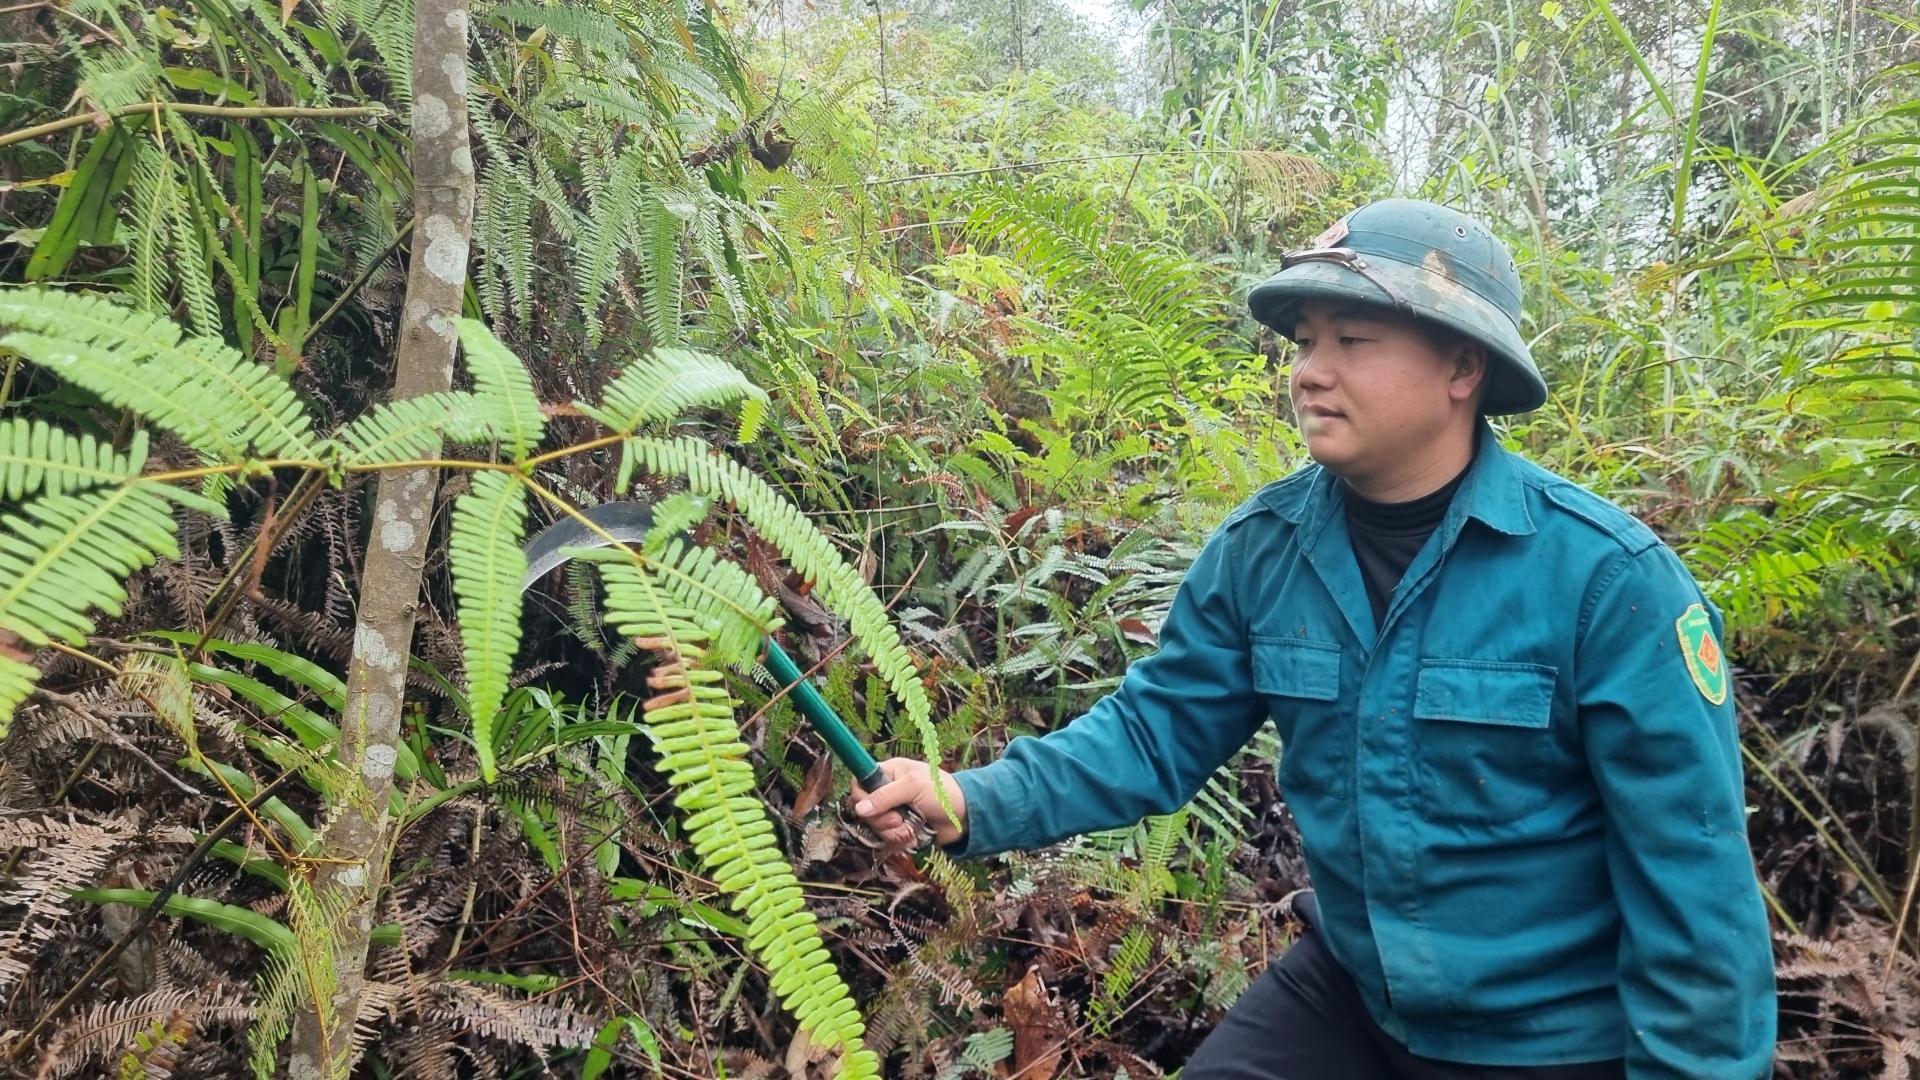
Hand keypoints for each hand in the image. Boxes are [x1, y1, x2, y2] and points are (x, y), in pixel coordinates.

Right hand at [851, 758, 966, 847]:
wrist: (966, 817)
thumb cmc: (942, 793)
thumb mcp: (913, 787)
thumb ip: (885, 796)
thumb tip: (859, 809)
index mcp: (890, 772)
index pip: (860, 781)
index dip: (861, 796)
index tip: (871, 807)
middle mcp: (889, 790)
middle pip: (865, 808)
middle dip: (881, 819)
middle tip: (897, 820)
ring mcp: (894, 810)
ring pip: (875, 826)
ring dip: (891, 831)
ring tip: (909, 829)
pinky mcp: (901, 828)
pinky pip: (888, 837)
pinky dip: (899, 839)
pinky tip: (912, 836)